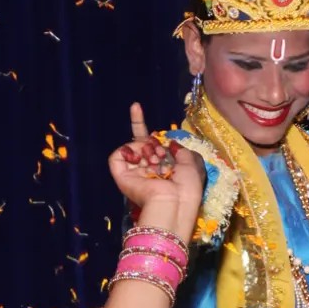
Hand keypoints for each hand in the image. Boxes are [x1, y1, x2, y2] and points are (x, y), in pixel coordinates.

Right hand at [110, 122, 203, 242]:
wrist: (174, 201)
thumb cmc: (186, 186)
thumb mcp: (191, 162)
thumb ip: (180, 149)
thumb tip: (170, 144)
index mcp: (162, 168)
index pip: (151, 144)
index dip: (142, 126)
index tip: (135, 106)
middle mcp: (147, 170)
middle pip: (140, 144)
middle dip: (151, 142)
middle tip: (161, 154)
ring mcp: (133, 174)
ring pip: (131, 148)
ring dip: (144, 148)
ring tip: (154, 159)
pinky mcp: (122, 177)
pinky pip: (117, 157)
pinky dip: (126, 151)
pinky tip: (138, 157)